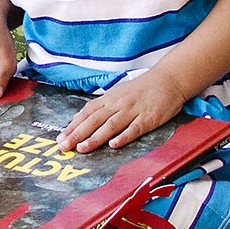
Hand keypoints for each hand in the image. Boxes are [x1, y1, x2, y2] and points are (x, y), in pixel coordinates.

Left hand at [56, 71, 189, 153]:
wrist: (168, 80)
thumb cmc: (142, 88)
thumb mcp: (118, 93)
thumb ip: (102, 106)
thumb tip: (82, 118)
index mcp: (110, 98)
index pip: (87, 112)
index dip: (73, 125)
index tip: (61, 137)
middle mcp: (118, 104)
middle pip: (94, 120)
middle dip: (77, 133)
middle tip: (64, 146)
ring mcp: (133, 111)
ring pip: (110, 125)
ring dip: (95, 138)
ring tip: (82, 148)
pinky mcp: (148, 119)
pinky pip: (134, 129)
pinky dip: (123, 137)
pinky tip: (113, 145)